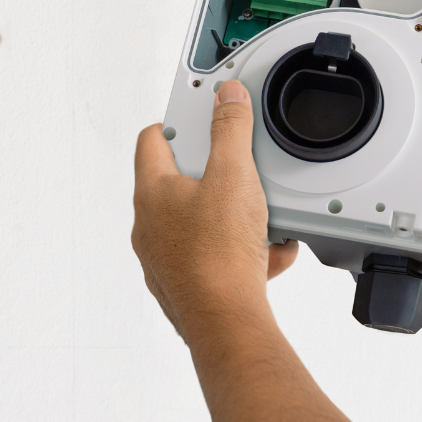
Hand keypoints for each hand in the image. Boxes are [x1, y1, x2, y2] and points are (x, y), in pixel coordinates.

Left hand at [132, 81, 296, 337]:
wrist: (225, 323)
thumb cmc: (218, 254)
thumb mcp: (234, 177)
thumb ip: (231, 130)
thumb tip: (226, 97)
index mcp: (152, 192)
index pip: (154, 139)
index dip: (179, 123)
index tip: (203, 119)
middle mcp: (150, 225)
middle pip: (182, 183)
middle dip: (219, 177)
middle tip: (243, 175)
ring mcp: (165, 257)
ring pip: (202, 223)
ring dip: (236, 218)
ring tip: (264, 221)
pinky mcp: (185, 285)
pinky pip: (216, 257)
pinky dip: (243, 252)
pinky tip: (270, 254)